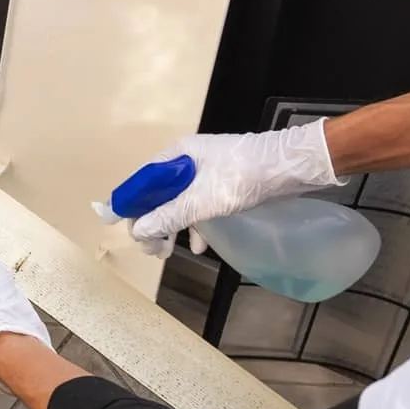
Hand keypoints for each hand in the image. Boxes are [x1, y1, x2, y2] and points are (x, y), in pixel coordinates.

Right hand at [131, 118, 343, 255]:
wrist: (292, 167)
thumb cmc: (242, 176)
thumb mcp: (201, 200)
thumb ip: (168, 216)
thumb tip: (138, 231)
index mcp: (176, 155)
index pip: (142, 181)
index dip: (128, 204)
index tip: (116, 227)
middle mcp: (187, 162)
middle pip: (159, 195)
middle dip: (152, 224)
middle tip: (151, 250)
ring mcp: (207, 174)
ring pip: (179, 204)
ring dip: (172, 229)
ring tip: (167, 252)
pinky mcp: (224, 186)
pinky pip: (200, 208)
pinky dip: (197, 227)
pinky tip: (200, 246)